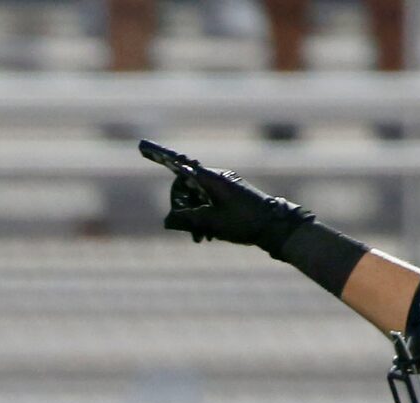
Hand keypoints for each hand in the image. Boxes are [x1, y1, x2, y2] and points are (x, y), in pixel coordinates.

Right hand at [140, 140, 304, 252]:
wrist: (275, 226)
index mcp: (211, 179)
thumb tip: (168, 219)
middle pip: (185, 186)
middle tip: (191, 232)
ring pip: (196, 197)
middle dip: (182, 209)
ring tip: (201, 238)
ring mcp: (223, 185)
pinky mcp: (228, 194)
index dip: (160, 157)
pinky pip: (207, 201)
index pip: (180, 165)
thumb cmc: (245, 222)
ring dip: (193, 217)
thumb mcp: (213, 223)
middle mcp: (216, 178)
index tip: (144, 148)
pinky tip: (208, 234)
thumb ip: (189, 219)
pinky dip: (203, 216)